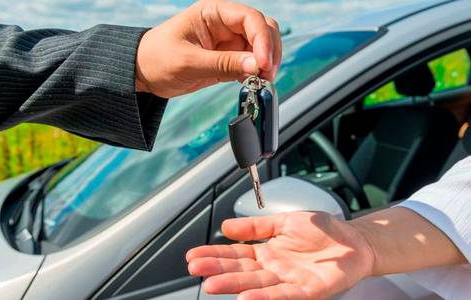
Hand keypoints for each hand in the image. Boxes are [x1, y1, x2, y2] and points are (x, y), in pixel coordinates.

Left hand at [135, 0, 281, 97]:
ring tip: (261, 82)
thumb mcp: (188, 62)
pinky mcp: (228, 60)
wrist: (143, 73)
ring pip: (261, 48)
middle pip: (262, 30)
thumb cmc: (156, 58)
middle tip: (266, 75)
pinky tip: (253, 84)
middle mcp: (224, 24)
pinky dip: (256, 74)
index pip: (250, 19)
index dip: (262, 39)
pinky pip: (250, 64)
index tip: (263, 63)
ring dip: (266, 64)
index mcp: (213, 13)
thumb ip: (224, 63)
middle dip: (270, 51)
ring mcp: (228, 43)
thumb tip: (256, 66)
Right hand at [186, 212, 374, 299]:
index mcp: (267, 251)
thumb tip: (226, 226)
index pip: (235, 254)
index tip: (193, 256)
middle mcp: (274, 268)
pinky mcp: (308, 290)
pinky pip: (284, 295)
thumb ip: (255, 226)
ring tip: (212, 285)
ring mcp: (289, 280)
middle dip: (217, 270)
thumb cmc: (322, 231)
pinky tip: (246, 297)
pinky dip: (265, 297)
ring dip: (234, 285)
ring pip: (256, 284)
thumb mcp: (283, 221)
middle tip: (195, 269)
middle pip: (240, 270)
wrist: (353, 240)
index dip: (214, 255)